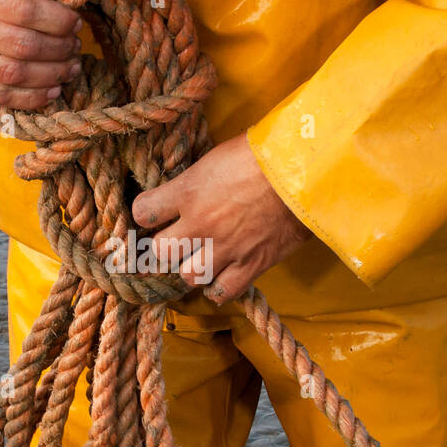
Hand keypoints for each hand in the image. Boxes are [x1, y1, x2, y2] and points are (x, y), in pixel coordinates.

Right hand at [0, 0, 82, 108]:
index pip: (25, 10)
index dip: (57, 21)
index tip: (76, 22)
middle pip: (23, 46)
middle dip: (59, 49)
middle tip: (75, 46)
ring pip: (13, 74)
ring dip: (50, 75)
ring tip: (70, 68)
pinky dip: (30, 98)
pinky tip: (52, 90)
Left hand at [132, 133, 310, 301]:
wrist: (303, 171)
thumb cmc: (263, 154)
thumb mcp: (217, 157)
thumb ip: (195, 181)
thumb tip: (184, 192)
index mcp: (187, 191)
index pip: (142, 212)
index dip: (146, 213)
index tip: (154, 213)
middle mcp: (198, 224)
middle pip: (159, 251)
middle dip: (165, 246)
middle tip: (176, 239)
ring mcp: (223, 249)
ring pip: (186, 276)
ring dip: (190, 268)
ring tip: (200, 257)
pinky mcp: (249, 266)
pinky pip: (220, 292)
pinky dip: (218, 287)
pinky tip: (221, 275)